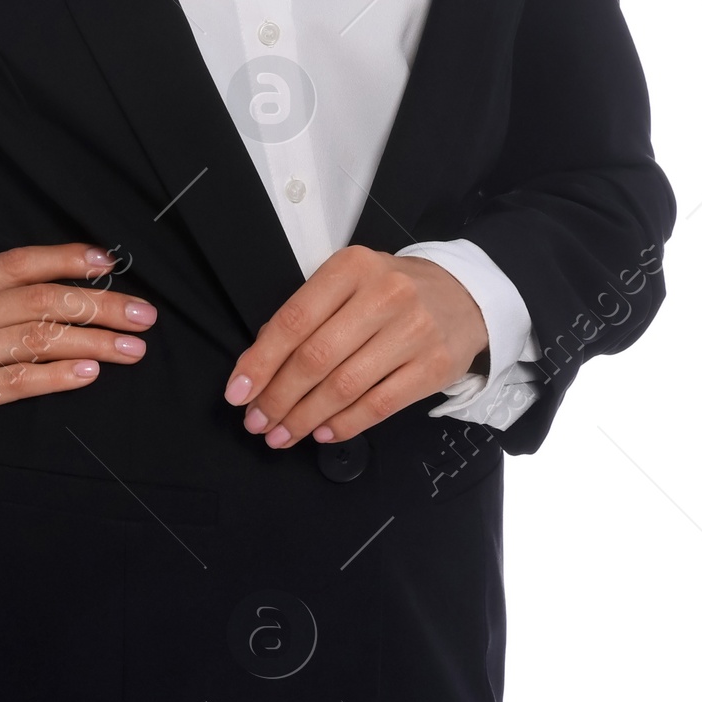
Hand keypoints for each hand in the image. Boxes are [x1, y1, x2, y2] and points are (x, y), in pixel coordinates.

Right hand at [0, 242, 156, 477]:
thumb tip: (35, 295)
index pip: (18, 262)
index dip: (67, 259)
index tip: (108, 264)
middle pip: (41, 298)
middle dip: (100, 305)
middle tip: (143, 314)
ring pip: (38, 337)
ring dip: (94, 341)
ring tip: (133, 348)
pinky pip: (19, 380)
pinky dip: (59, 375)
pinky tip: (90, 373)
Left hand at [223, 247, 488, 449]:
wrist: (464, 295)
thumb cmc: (391, 290)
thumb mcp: (349, 282)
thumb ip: (309, 313)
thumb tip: (261, 361)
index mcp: (351, 268)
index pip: (294, 319)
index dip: (261, 360)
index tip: (237, 391)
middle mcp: (383, 296)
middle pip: (316, 357)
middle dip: (279, 397)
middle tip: (257, 422)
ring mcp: (413, 332)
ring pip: (345, 386)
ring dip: (306, 418)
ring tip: (283, 434)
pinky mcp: (434, 366)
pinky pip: (380, 405)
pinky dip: (346, 424)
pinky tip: (324, 432)